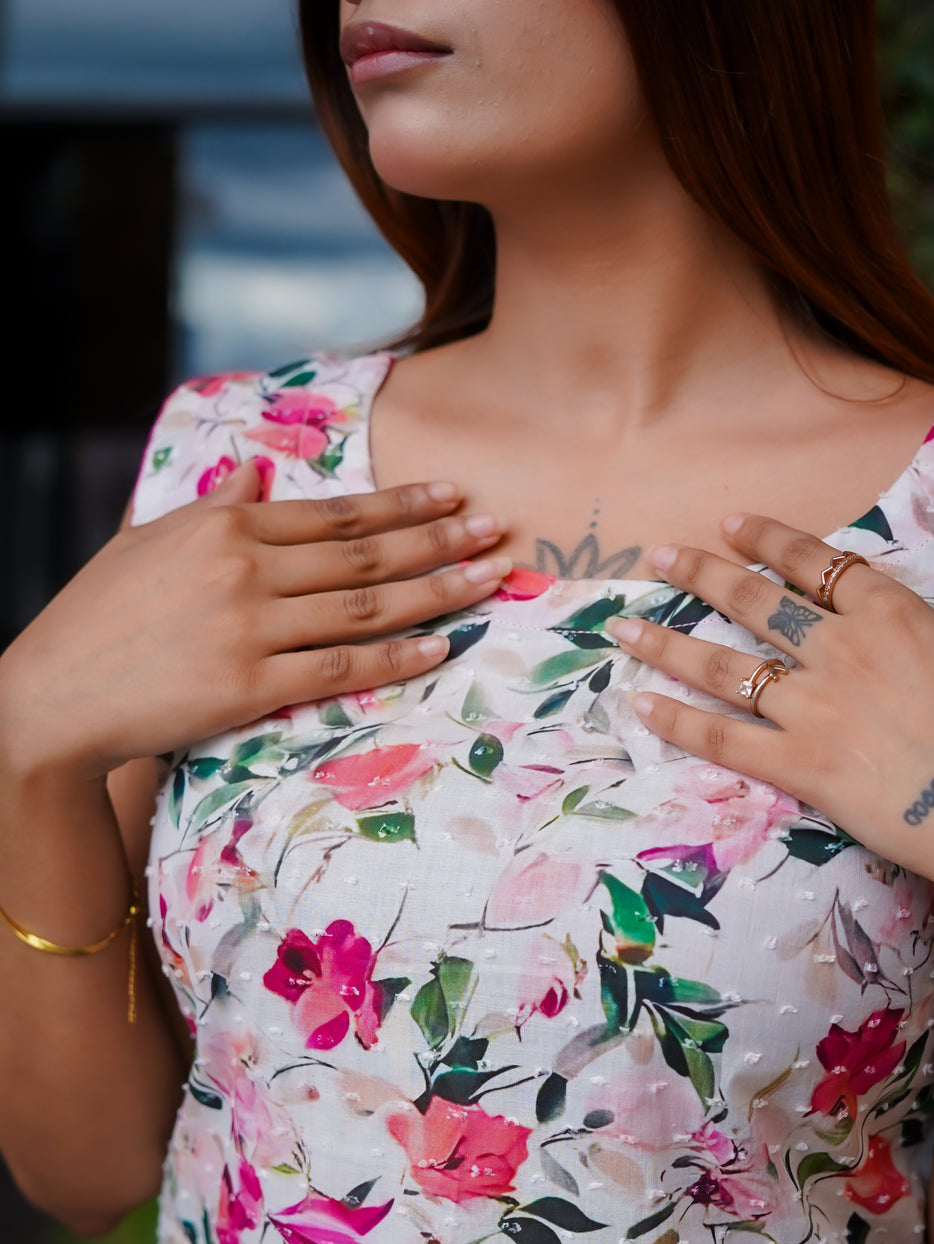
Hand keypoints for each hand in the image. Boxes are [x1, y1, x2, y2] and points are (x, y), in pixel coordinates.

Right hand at [0, 462, 509, 781]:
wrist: (54, 696)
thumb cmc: (100, 618)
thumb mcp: (151, 542)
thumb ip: (215, 507)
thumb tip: (258, 473)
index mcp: (224, 524)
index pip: (334, 512)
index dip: (401, 504)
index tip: (452, 493)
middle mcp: (244, 567)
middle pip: (364, 554)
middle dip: (438, 538)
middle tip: (496, 528)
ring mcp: (249, 627)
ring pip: (366, 606)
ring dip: (438, 591)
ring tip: (489, 577)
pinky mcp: (249, 685)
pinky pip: (342, 666)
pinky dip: (397, 654)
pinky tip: (441, 643)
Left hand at [606, 509, 933, 931]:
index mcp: (895, 615)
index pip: (817, 564)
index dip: (769, 541)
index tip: (730, 525)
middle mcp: (842, 651)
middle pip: (755, 602)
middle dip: (700, 574)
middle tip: (658, 556)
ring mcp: (814, 709)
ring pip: (724, 665)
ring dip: (667, 642)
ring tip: (623, 624)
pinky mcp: (800, 766)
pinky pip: (725, 738)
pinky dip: (678, 722)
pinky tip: (639, 704)